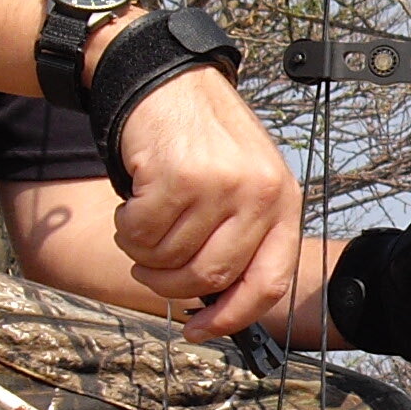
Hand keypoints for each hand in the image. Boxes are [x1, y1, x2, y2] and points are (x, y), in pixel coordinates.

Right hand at [107, 63, 304, 337]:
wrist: (165, 78)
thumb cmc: (200, 138)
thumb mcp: (243, 182)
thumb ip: (242, 235)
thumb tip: (220, 305)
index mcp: (283, 201)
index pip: (269, 281)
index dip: (233, 317)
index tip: (200, 331)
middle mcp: (259, 193)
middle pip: (211, 277)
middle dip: (171, 285)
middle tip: (150, 268)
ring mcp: (219, 183)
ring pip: (171, 259)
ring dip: (143, 252)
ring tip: (142, 223)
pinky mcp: (177, 175)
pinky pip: (141, 234)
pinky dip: (126, 228)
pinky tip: (132, 202)